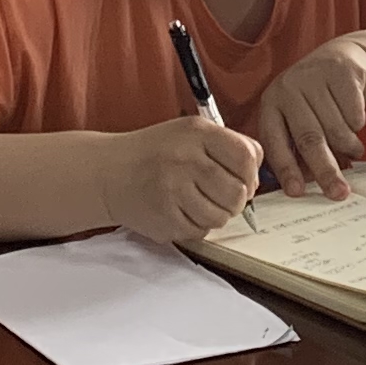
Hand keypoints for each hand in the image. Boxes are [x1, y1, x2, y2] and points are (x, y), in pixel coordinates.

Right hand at [107, 114, 262, 244]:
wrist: (109, 172)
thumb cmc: (156, 152)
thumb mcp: (190, 133)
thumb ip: (227, 146)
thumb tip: (257, 176)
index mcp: (196, 133)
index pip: (247, 156)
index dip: (252, 174)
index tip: (243, 180)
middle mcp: (184, 159)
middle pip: (238, 193)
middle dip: (236, 200)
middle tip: (221, 195)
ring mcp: (173, 190)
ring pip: (221, 217)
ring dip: (217, 215)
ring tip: (199, 203)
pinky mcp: (164, 218)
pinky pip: (200, 231)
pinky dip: (197, 225)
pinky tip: (181, 210)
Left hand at [249, 34, 365, 200]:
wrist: (341, 59)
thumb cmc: (315, 101)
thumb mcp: (297, 120)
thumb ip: (297, 150)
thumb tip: (303, 186)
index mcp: (271, 105)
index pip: (275, 142)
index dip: (286, 169)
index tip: (297, 192)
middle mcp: (288, 88)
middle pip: (309, 139)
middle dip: (326, 170)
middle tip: (339, 193)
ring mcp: (313, 77)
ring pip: (336, 128)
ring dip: (349, 147)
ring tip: (354, 150)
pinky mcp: (340, 71)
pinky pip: (354, 113)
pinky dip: (358, 125)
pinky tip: (355, 119)